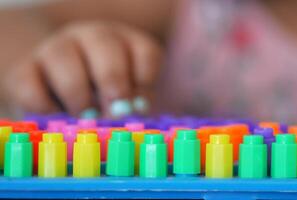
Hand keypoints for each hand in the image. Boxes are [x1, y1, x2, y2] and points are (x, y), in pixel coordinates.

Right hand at [3, 21, 162, 116]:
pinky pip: (29, 84)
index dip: (145, 80)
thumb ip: (131, 104)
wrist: (58, 87)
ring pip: (62, 58)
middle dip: (112, 80)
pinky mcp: (24, 70)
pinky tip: (58, 118)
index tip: (139, 106)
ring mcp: (55, 48)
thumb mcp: (125, 97)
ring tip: (86, 119)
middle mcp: (91, 37)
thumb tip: (131, 116)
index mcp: (125, 43)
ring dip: (78, 94)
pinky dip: (45, 107)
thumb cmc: (102, 95)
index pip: (145, 52)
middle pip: (104, 45)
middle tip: (115, 111)